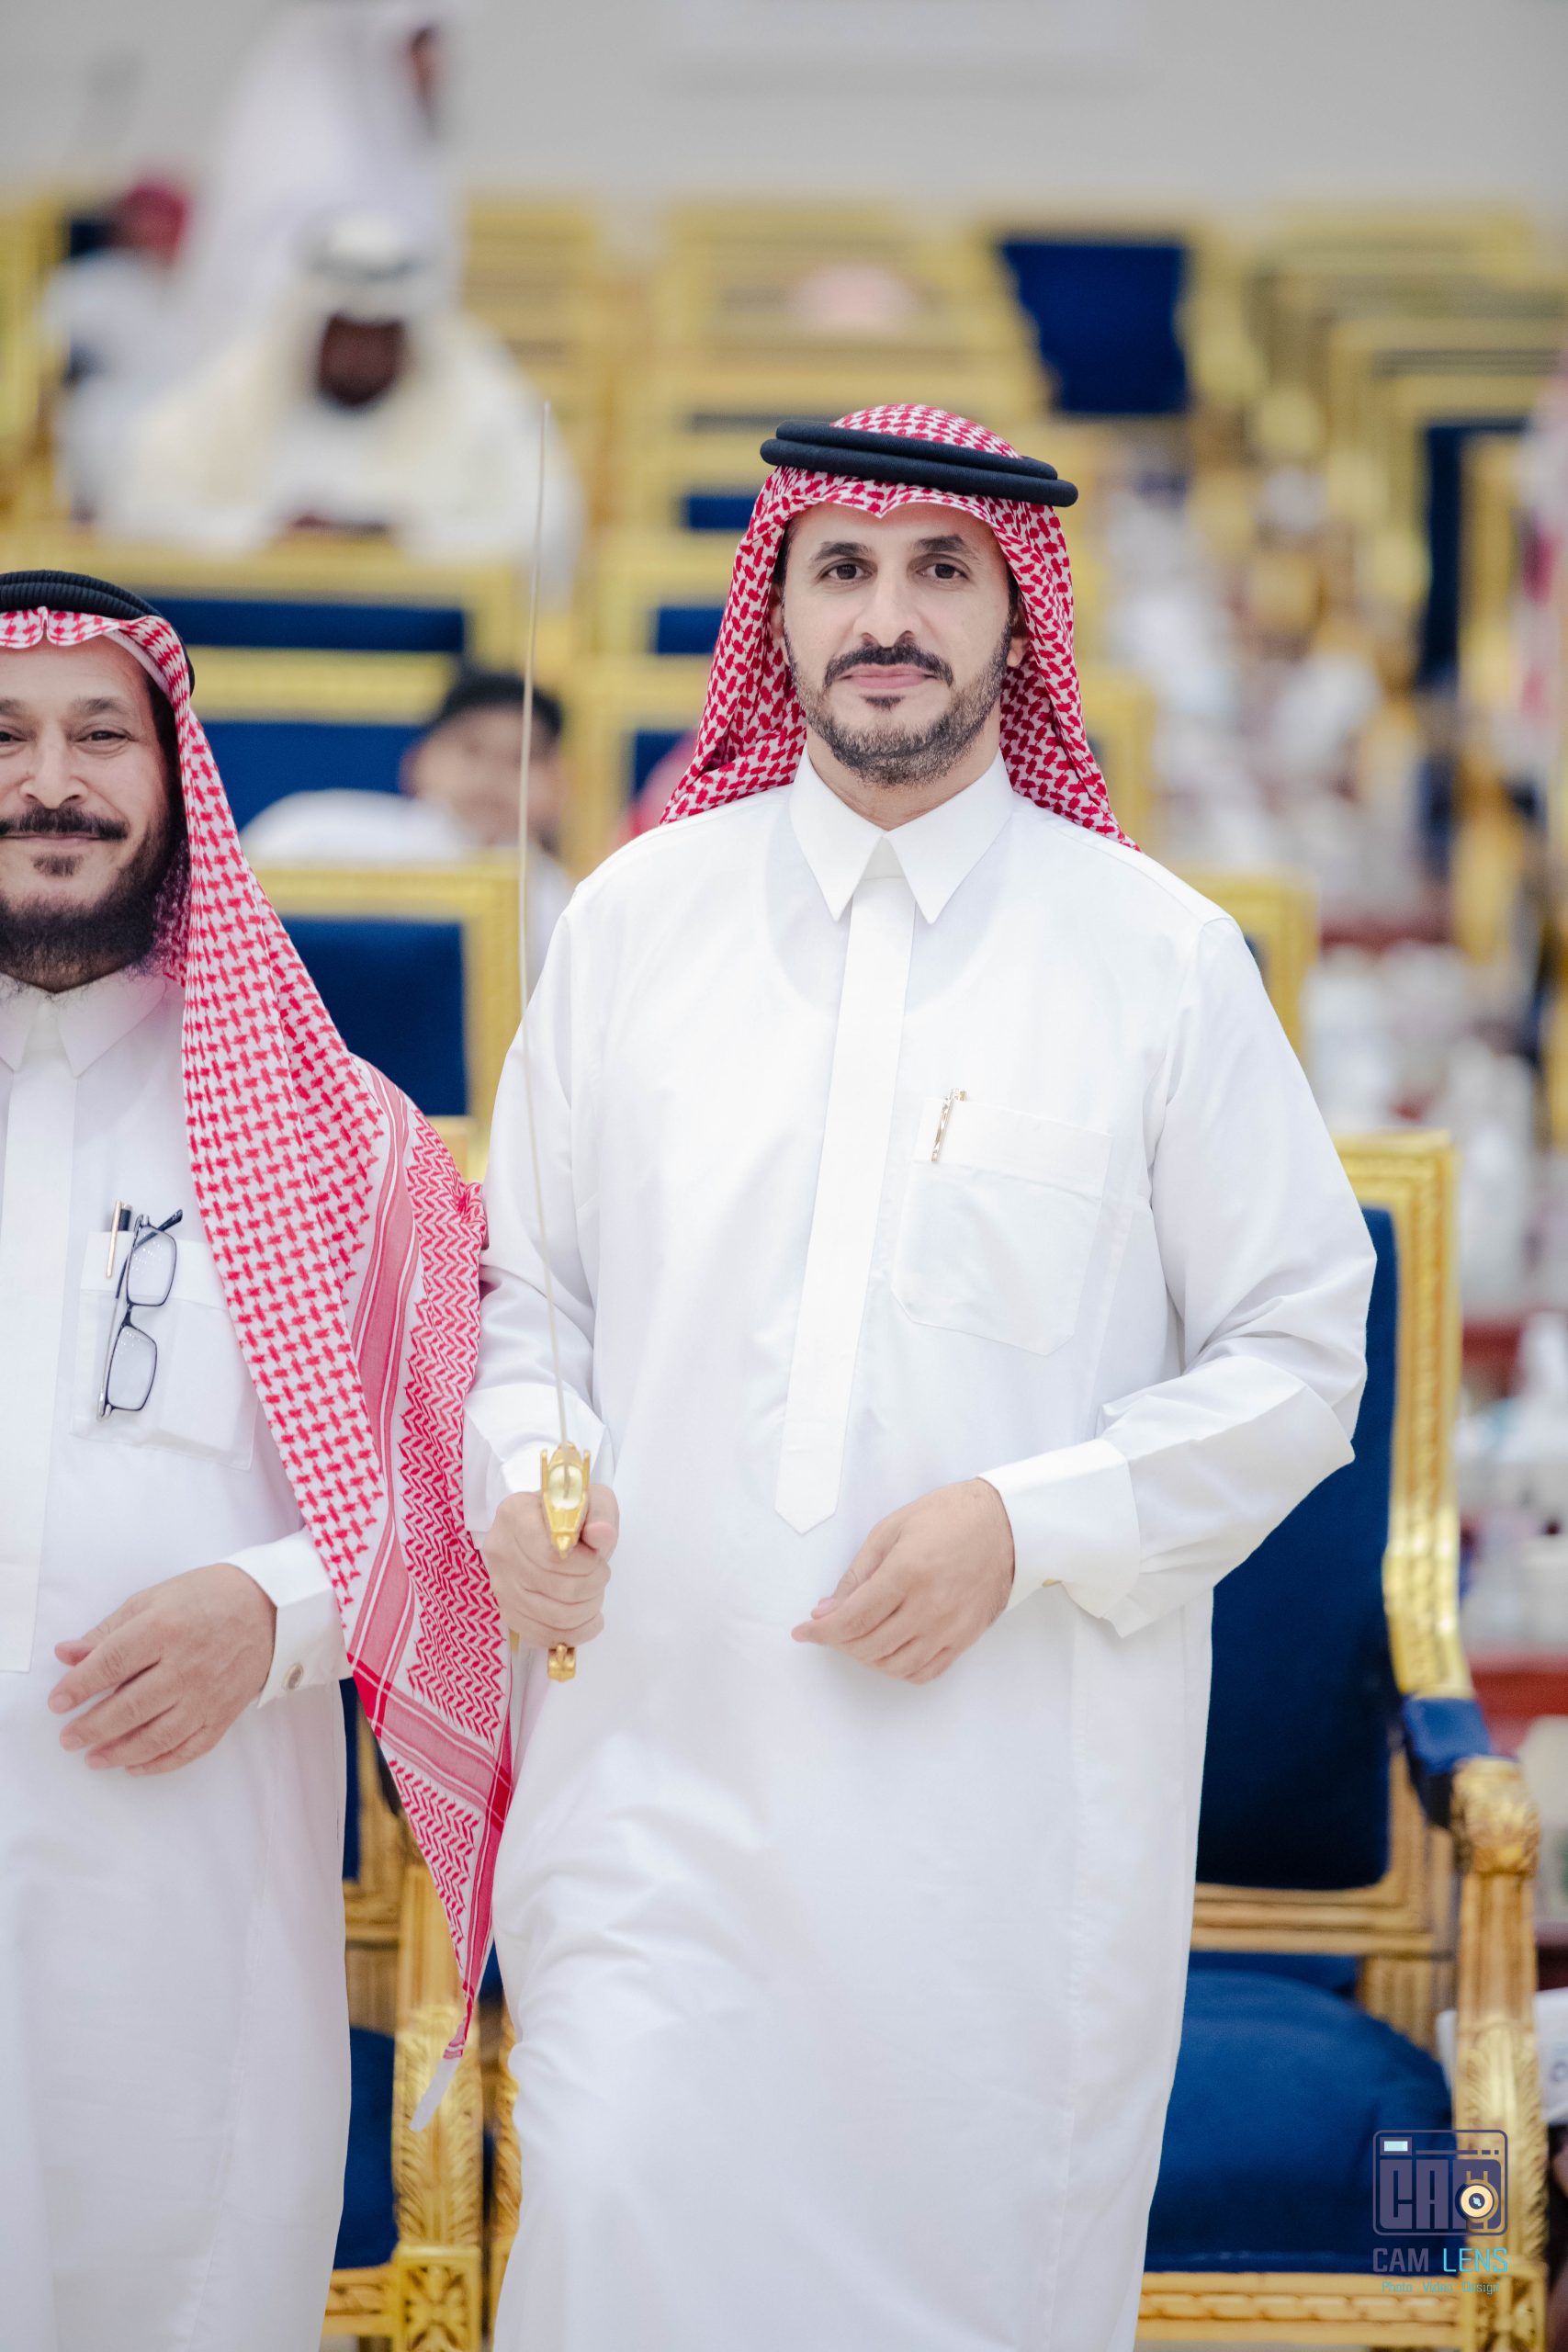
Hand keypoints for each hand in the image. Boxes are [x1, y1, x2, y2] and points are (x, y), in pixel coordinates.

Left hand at [48, 1562, 278, 1774]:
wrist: (271, 1608)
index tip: (57, 1702)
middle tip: (68, 1738)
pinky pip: (189, 1748)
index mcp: (164, 1629)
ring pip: (156, 1735)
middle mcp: (185, 1665)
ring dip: (118, 1752)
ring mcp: (207, 1694)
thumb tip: (66, 1654)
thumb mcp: (154, 1599)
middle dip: (91, 1727)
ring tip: (92, 1757)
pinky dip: (159, 1763)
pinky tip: (134, 1765)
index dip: (78, 1686)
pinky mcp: (224, 1713)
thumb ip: (108, 1631)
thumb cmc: (208, 1598)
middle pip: (129, 1706)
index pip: (111, 1663)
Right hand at [480, 1482, 617, 1651]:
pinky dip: (574, 1634)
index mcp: (516, 1514)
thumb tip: (601, 1533)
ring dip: (587, 1610)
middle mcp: (500, 1549)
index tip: (597, 1557)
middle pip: (554, 1586)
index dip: (584, 1564)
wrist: (556, 1532)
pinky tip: (587, 1619)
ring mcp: (500, 1584)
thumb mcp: (593, 1501)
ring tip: (595, 1594)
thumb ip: (600, 1514)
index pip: (550, 1555)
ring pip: (552, 1615)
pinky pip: (542, 1635)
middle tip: (602, 1575)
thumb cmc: (574, 1515)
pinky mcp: (508, 1612)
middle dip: (592, 1586)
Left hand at [791, 1478, 1014, 1683]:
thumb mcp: (891, 1530)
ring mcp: (949, 1627)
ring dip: (866, 1658)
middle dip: (838, 1643)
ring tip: (856, 1638)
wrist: (1007, 1524)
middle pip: (869, 1647)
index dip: (820, 1632)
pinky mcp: (965, 1638)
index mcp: (907, 1574)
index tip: (802, 1633)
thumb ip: (857, 1574)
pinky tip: (887, 1652)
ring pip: (894, 1665)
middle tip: (828, 1629)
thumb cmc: (948, 1517)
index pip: (852, 1620)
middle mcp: (929, 1607)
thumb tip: (827, 1610)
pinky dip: (898, 1670)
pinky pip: (925, 1671)